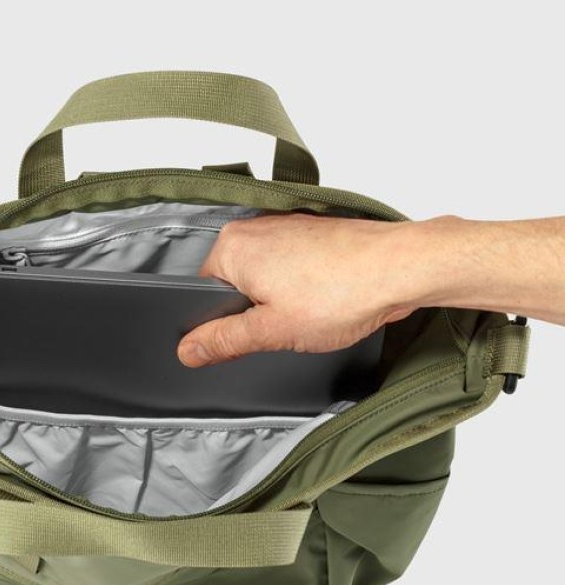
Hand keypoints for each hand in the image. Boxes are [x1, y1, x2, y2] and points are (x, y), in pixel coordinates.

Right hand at [177, 213, 422, 366]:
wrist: (402, 268)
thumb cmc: (344, 290)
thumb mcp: (271, 330)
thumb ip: (224, 340)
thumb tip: (188, 349)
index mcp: (233, 247)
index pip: (203, 294)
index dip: (221, 325)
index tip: (243, 339)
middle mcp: (255, 229)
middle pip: (234, 286)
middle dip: (254, 313)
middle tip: (282, 327)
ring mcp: (285, 227)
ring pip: (264, 278)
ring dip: (280, 301)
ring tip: (308, 312)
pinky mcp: (311, 233)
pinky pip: (289, 267)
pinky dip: (300, 287)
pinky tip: (322, 301)